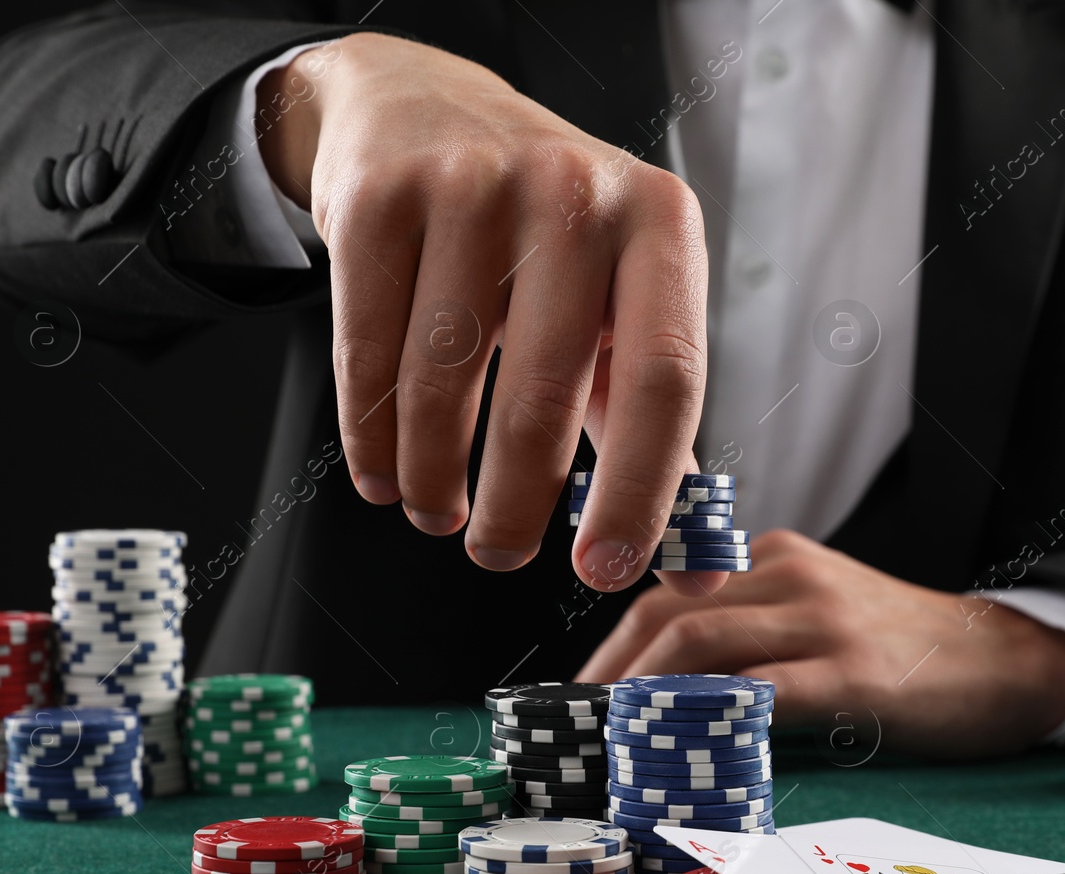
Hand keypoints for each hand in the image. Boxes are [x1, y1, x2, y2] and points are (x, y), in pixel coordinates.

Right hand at [259, 33, 724, 595]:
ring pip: (442, 384)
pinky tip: (382, 476)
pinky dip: (371, 438)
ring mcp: (471, 185)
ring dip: (433, 480)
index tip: (605, 573)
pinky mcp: (379, 199)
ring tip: (436, 514)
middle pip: (543, 397)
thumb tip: (697, 573)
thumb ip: (658, 436)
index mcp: (660, 225)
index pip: (666, 380)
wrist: (424, 108)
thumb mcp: (621, 309)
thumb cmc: (547, 243)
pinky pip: (367, 354)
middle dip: (515, 509)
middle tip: (498, 557)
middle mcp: (574, 191)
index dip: (641, 491)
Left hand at [577, 531, 1064, 758]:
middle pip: (669, 618)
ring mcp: (821, 618)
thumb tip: (667, 700)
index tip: (583, 701)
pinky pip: (762, 691)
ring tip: (611, 748)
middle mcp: (788, 573)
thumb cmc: (902, 650)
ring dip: (641, 699)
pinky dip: (706, 721)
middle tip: (582, 734)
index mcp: (771, 558)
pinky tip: (678, 752)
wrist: (1006, 659)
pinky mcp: (852, 670)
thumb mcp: (816, 617)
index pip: (667, 596)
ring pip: (701, 646)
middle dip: (611, 677)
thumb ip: (751, 639)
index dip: (613, 649)